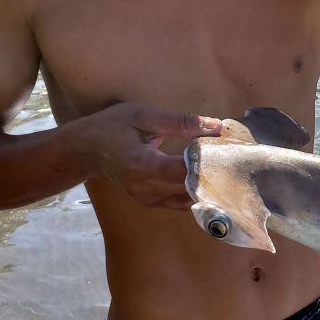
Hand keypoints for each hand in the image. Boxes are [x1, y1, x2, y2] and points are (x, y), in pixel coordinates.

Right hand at [70, 102, 221, 208]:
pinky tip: (212, 178)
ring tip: (228, 167)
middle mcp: (145, 188)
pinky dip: (197, 191)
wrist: (83, 151)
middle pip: (190, 188)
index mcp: (141, 165)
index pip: (182, 171)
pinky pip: (181, 202)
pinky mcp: (151, 203)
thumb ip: (180, 122)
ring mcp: (147, 199)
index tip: (229, 152)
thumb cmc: (110, 127)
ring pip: (189, 199)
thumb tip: (216, 125)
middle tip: (236, 158)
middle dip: (214, 174)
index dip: (208, 163)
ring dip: (209, 185)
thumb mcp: (142, 116)